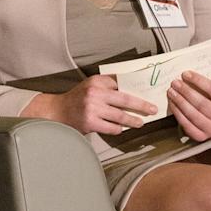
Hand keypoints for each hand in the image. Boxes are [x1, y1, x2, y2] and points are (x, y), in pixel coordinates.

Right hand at [25, 74, 158, 135]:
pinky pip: (112, 128)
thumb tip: (132, 88)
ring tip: (141, 122)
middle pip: (126, 100)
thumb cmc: (78, 97)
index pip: (122, 83)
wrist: (58, 111)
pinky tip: (122, 128)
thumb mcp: (91, 85)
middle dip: (142, 106)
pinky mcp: (90, 123)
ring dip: (133, 120)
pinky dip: (119, 129)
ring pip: (120, 116)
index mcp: (97, 81)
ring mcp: (92, 109)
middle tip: (152, 109)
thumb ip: (109, 85)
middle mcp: (95, 93)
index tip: (149, 93)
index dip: (137, 88)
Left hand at [167, 71, 210, 141]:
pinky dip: (177, 113)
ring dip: (180, 101)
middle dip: (186, 91)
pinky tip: (172, 104)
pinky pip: (186, 124)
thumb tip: (186, 76)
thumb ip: (203, 86)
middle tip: (175, 83)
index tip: (185, 74)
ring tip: (172, 92)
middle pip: (201, 102)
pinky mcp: (201, 136)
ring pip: (193, 114)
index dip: (198, 80)